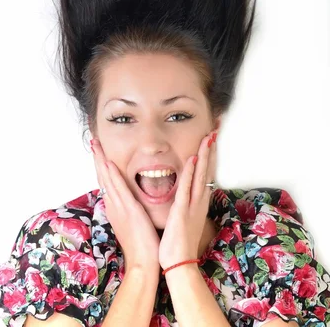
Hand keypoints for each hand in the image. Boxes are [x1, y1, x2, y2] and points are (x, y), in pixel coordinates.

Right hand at [91, 138, 160, 275]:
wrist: (142, 262)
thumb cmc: (140, 244)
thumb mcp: (130, 222)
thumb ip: (126, 209)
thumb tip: (125, 200)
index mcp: (115, 207)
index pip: (106, 181)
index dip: (102, 165)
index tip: (98, 151)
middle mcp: (113, 204)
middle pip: (102, 176)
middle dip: (97, 158)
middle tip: (93, 141)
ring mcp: (119, 206)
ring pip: (107, 179)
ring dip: (102, 161)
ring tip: (96, 146)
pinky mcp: (129, 209)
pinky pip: (120, 188)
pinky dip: (113, 175)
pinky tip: (109, 163)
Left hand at [158, 130, 217, 270]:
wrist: (179, 264)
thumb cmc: (179, 243)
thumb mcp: (186, 219)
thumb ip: (187, 205)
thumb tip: (186, 195)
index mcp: (198, 203)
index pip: (205, 174)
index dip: (209, 157)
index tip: (211, 139)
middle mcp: (199, 201)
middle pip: (207, 171)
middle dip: (211, 150)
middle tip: (215, 130)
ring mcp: (192, 205)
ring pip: (200, 175)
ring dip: (204, 156)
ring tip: (208, 138)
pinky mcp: (181, 211)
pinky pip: (186, 188)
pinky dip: (190, 173)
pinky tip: (192, 159)